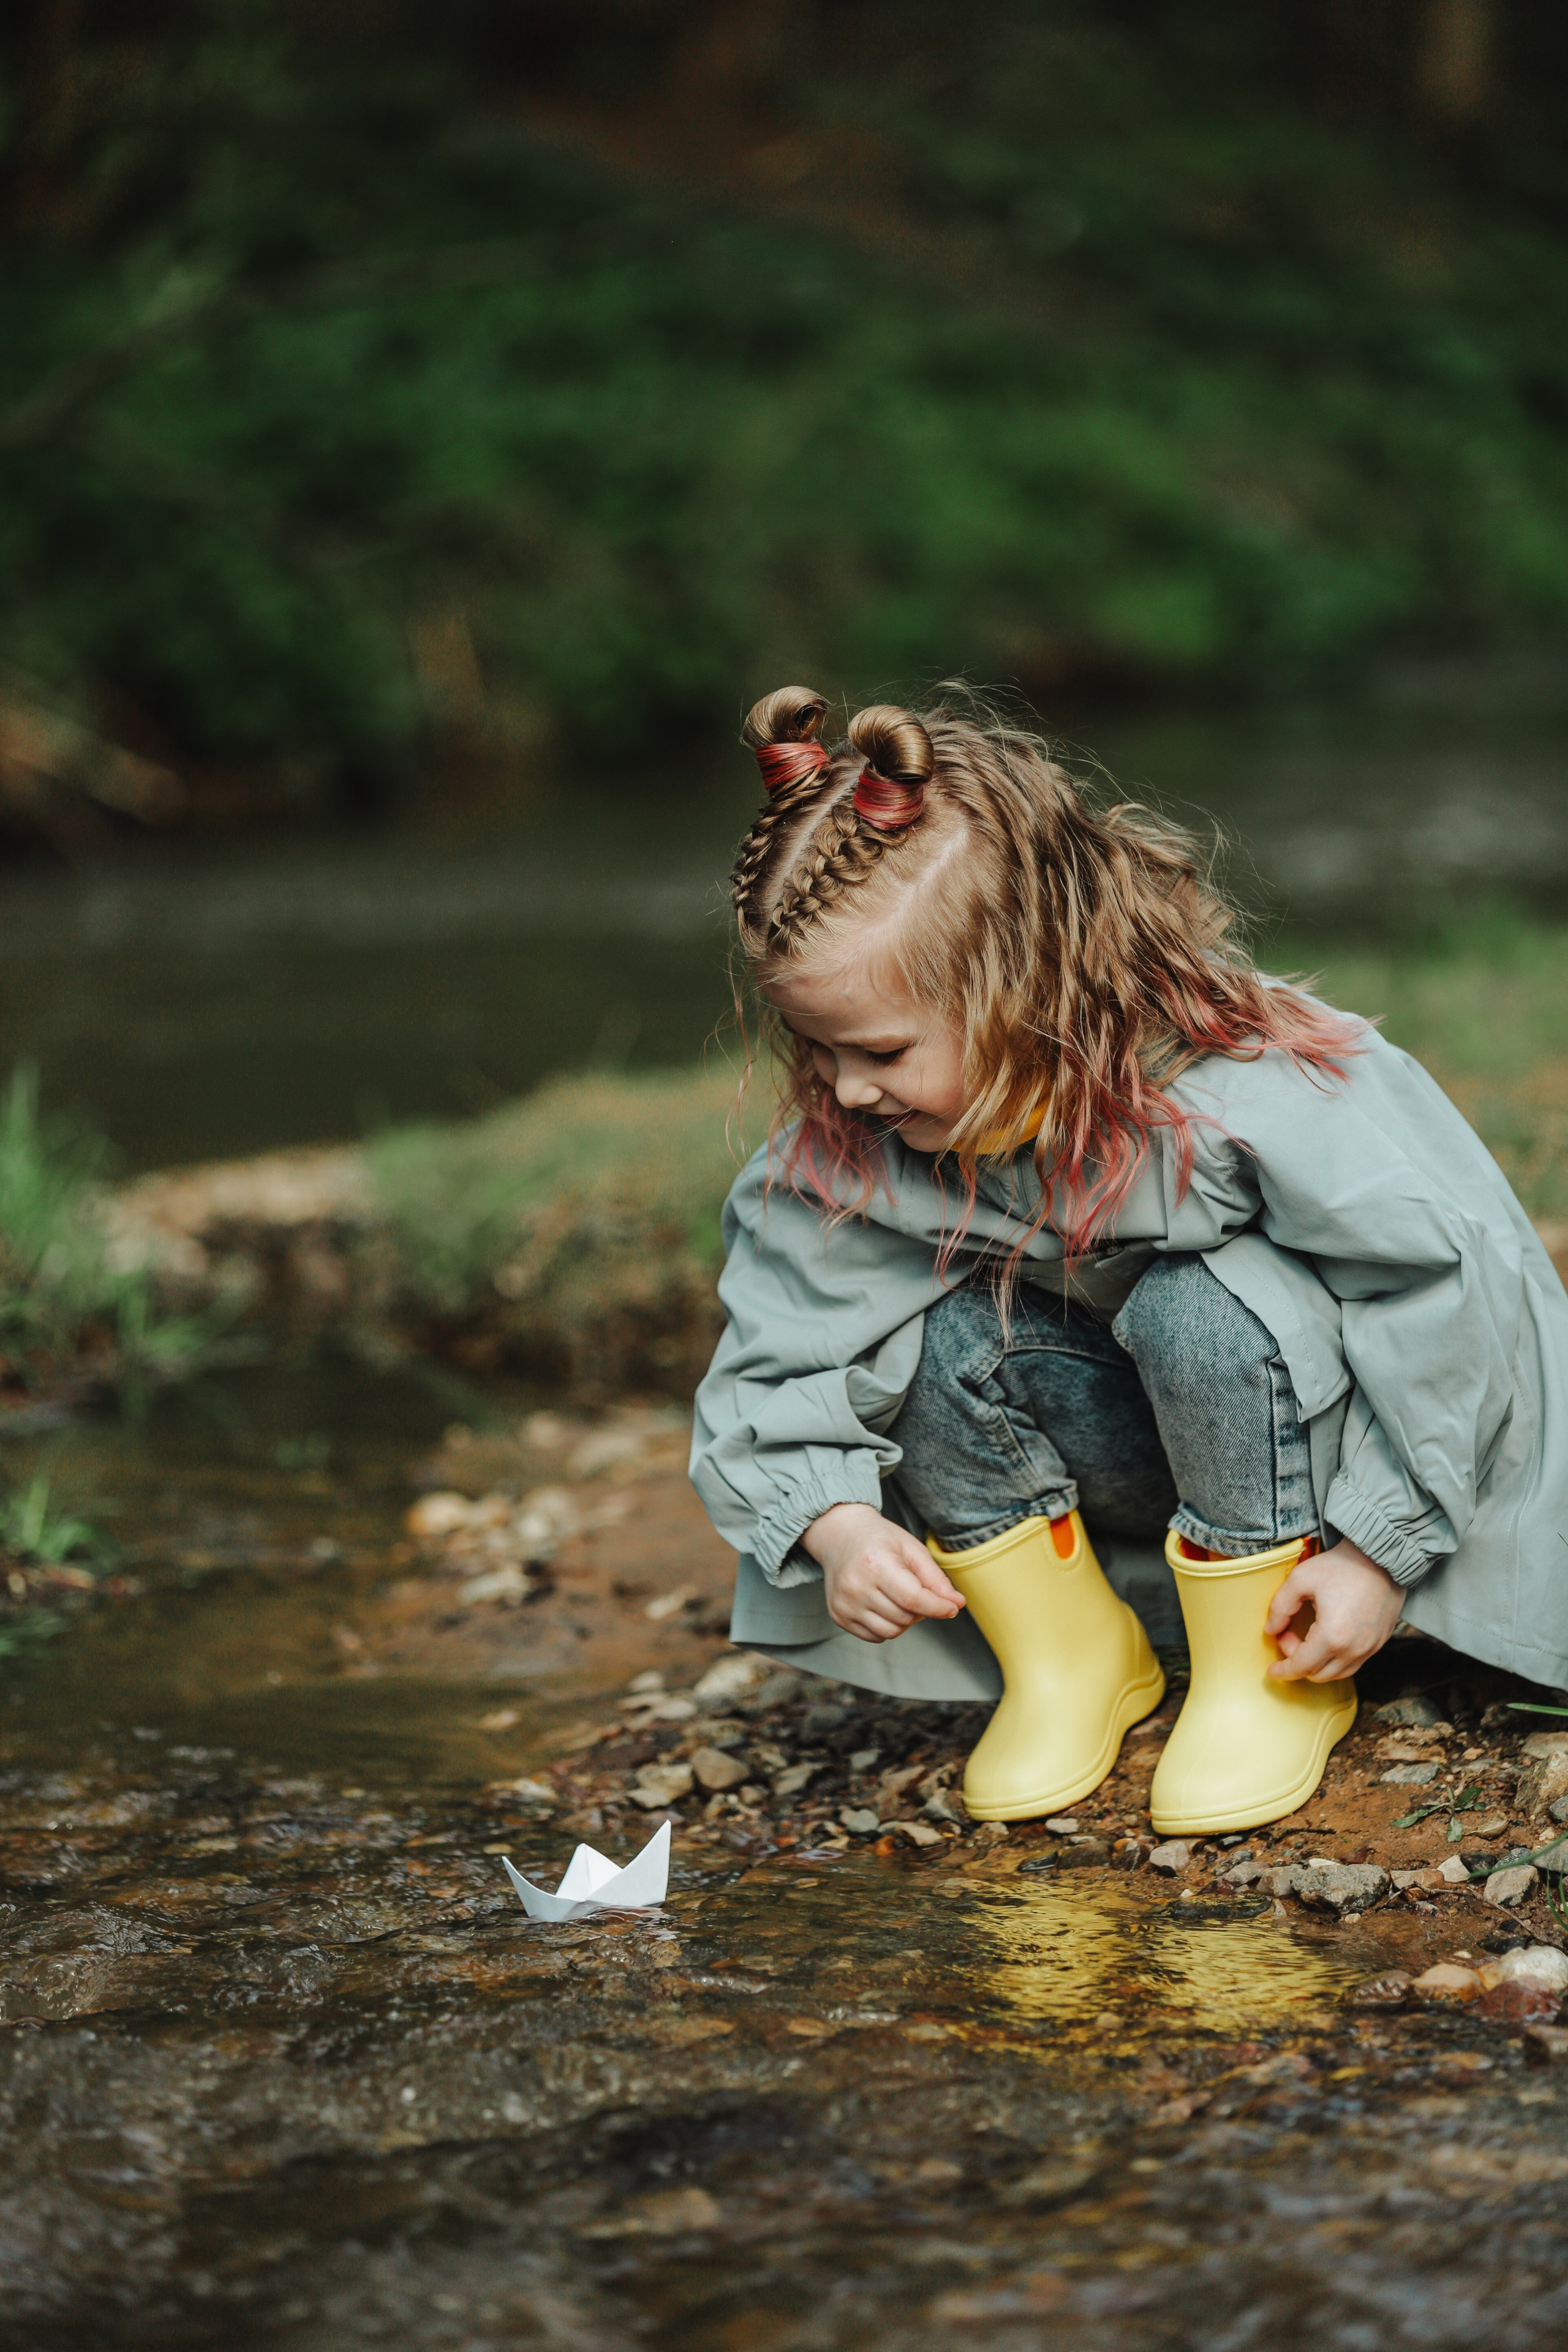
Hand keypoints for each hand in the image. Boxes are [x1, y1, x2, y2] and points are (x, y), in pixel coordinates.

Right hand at [801, 1503, 965, 1643]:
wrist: (840, 1536)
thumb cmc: (879, 1540)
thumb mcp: (912, 1549)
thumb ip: (935, 1579)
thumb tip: (957, 1604)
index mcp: (874, 1563)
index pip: (913, 1599)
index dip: (938, 1607)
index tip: (952, 1608)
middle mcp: (855, 1586)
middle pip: (905, 1617)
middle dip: (919, 1609)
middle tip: (913, 1589)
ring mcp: (844, 1604)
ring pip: (891, 1631)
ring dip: (904, 1620)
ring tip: (898, 1596)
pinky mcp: (839, 1616)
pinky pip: (875, 1636)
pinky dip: (887, 1625)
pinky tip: (882, 1604)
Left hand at [1264, 1537, 1404, 1681]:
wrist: (1382, 1557)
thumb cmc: (1342, 1566)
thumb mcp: (1300, 1579)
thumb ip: (1280, 1608)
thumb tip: (1271, 1630)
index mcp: (1332, 1637)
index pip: (1302, 1667)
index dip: (1283, 1670)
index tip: (1271, 1669)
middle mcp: (1354, 1649)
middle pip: (1319, 1674)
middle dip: (1297, 1661)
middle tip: (1288, 1635)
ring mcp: (1370, 1648)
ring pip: (1337, 1673)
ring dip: (1317, 1663)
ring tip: (1306, 1637)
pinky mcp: (1380, 1641)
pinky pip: (1354, 1663)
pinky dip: (1335, 1659)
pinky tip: (1326, 1640)